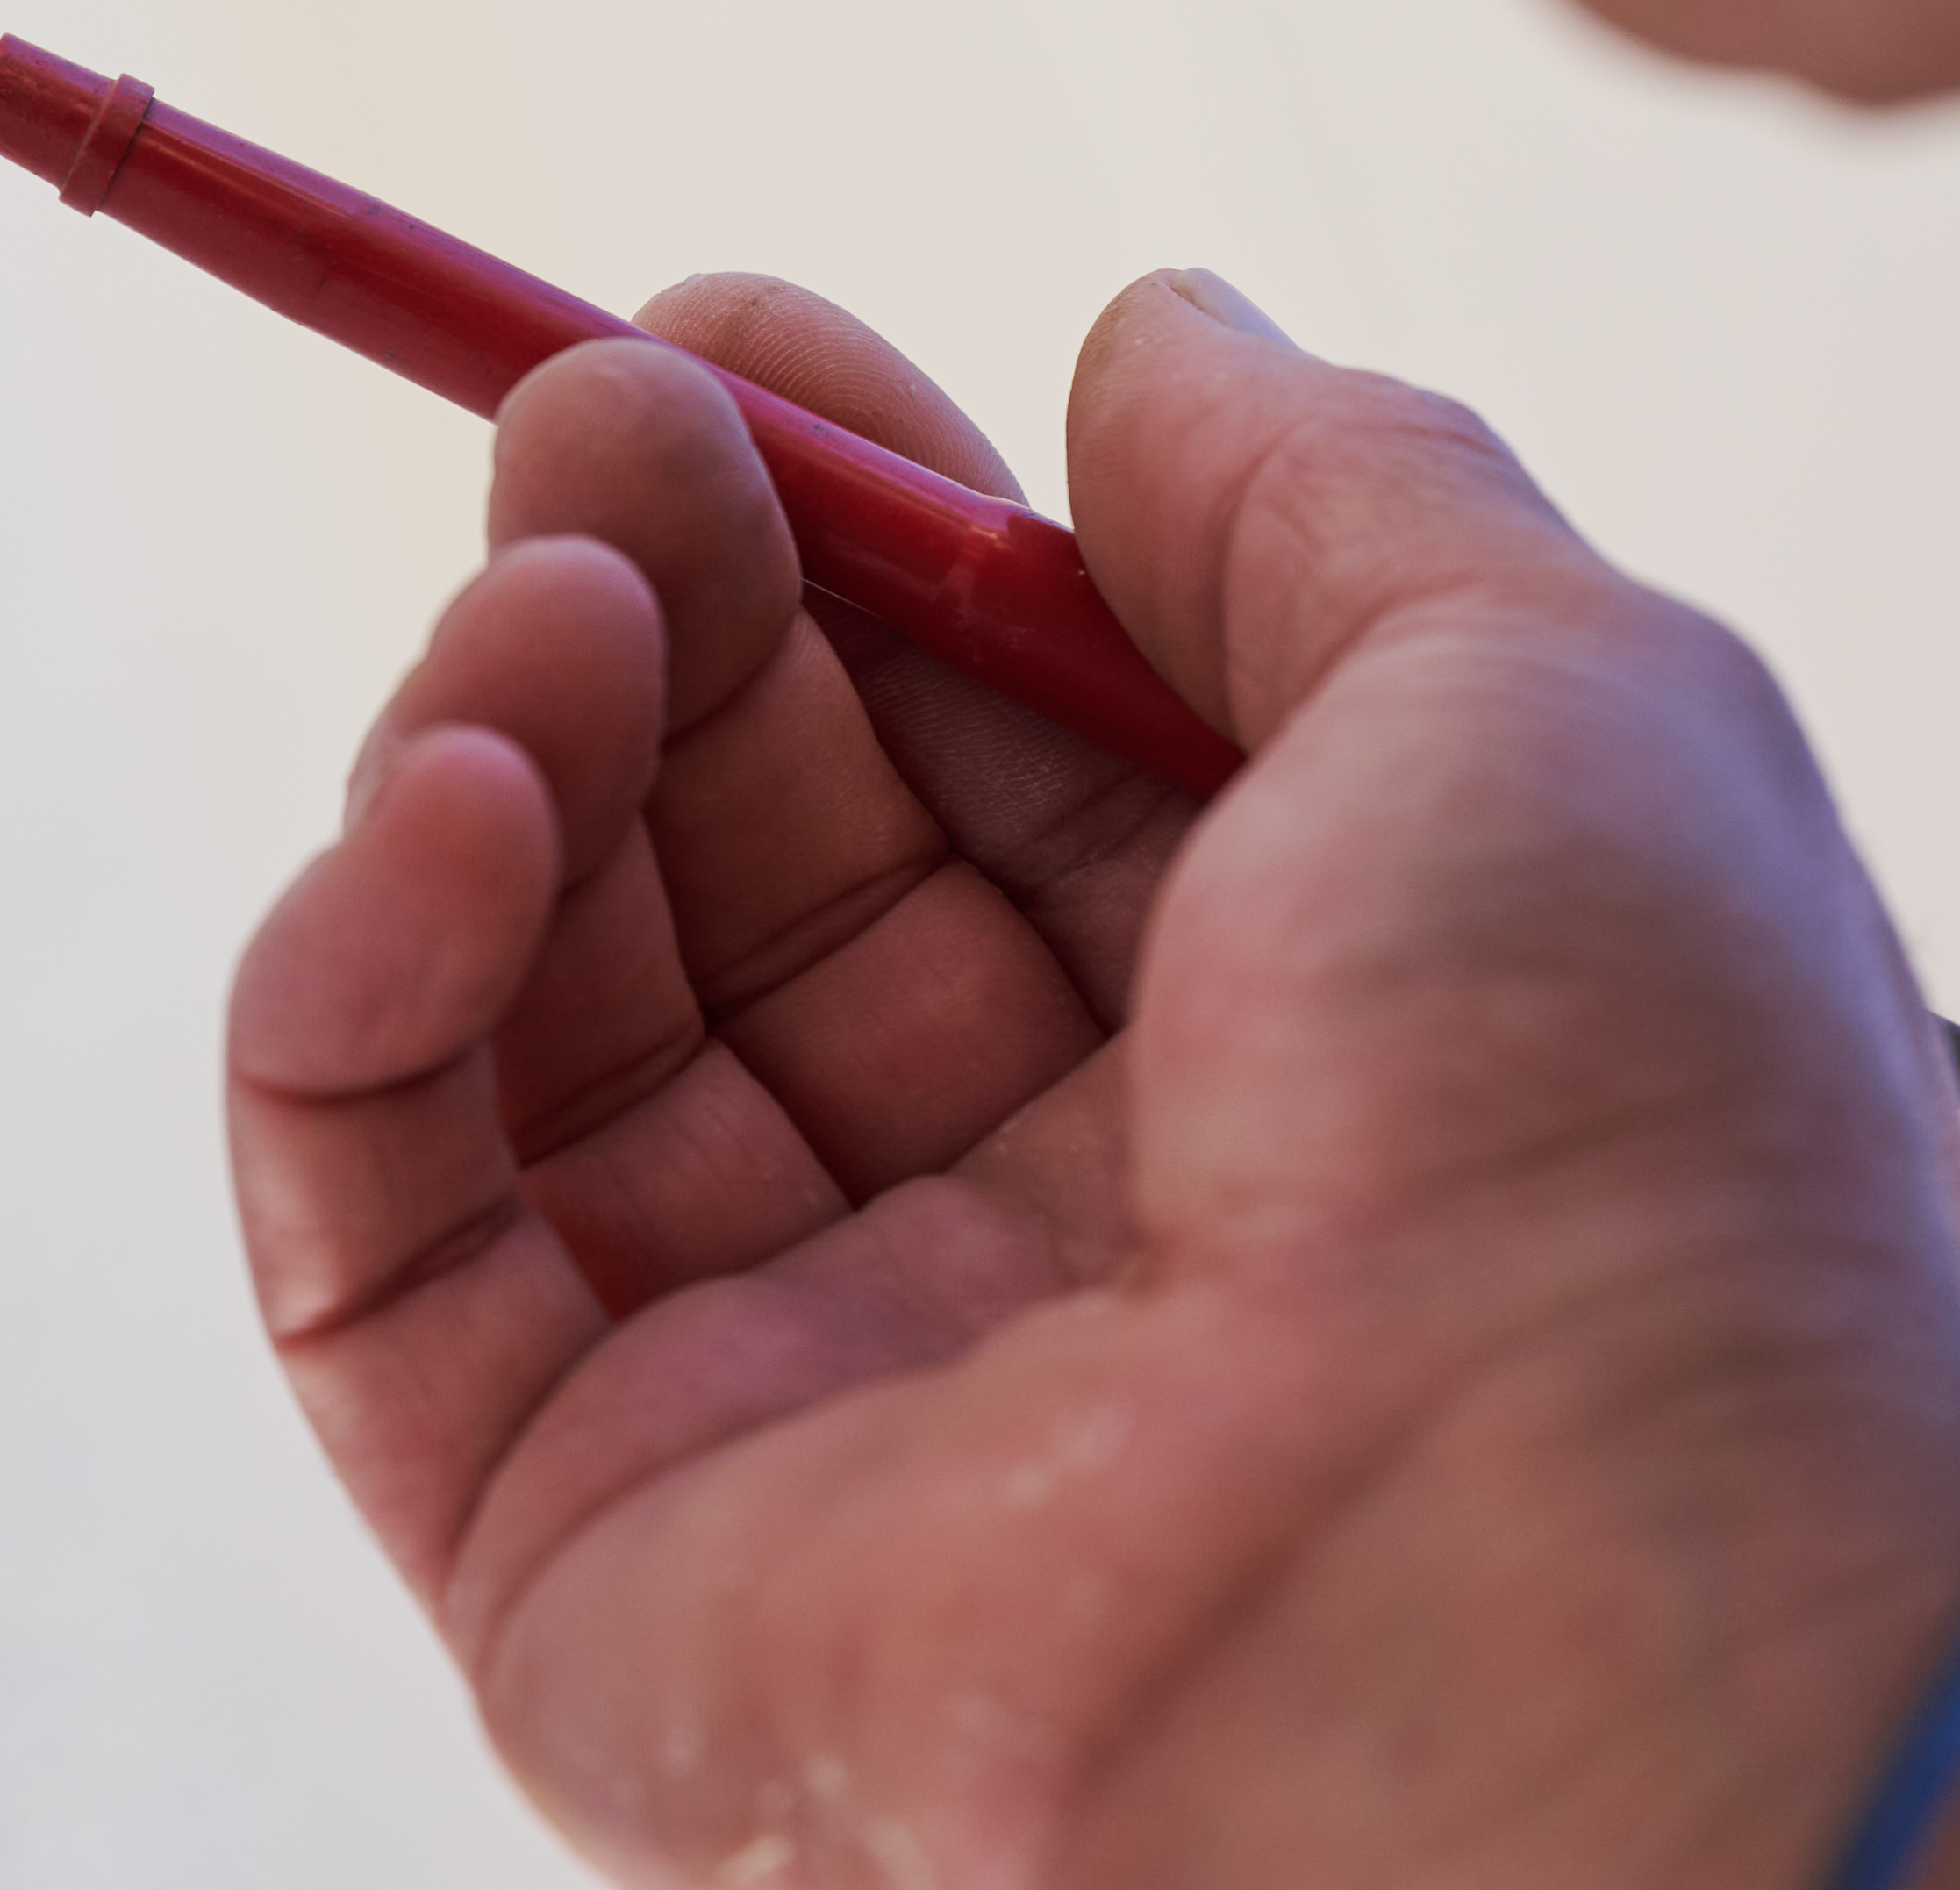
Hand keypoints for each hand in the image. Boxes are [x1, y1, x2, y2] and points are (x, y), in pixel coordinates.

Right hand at [223, 264, 1959, 1889]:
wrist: (1533, 1622)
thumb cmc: (1610, 1167)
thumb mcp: (1548, 682)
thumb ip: (1316, 483)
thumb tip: (1143, 338)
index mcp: (1296, 1061)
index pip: (992, 750)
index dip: (853, 530)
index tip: (737, 341)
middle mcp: (1052, 1235)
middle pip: (750, 857)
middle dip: (650, 593)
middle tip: (592, 419)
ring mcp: (809, 1408)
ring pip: (539, 1022)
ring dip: (489, 746)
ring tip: (539, 609)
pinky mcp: (589, 1566)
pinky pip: (380, 1246)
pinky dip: (349, 993)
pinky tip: (441, 810)